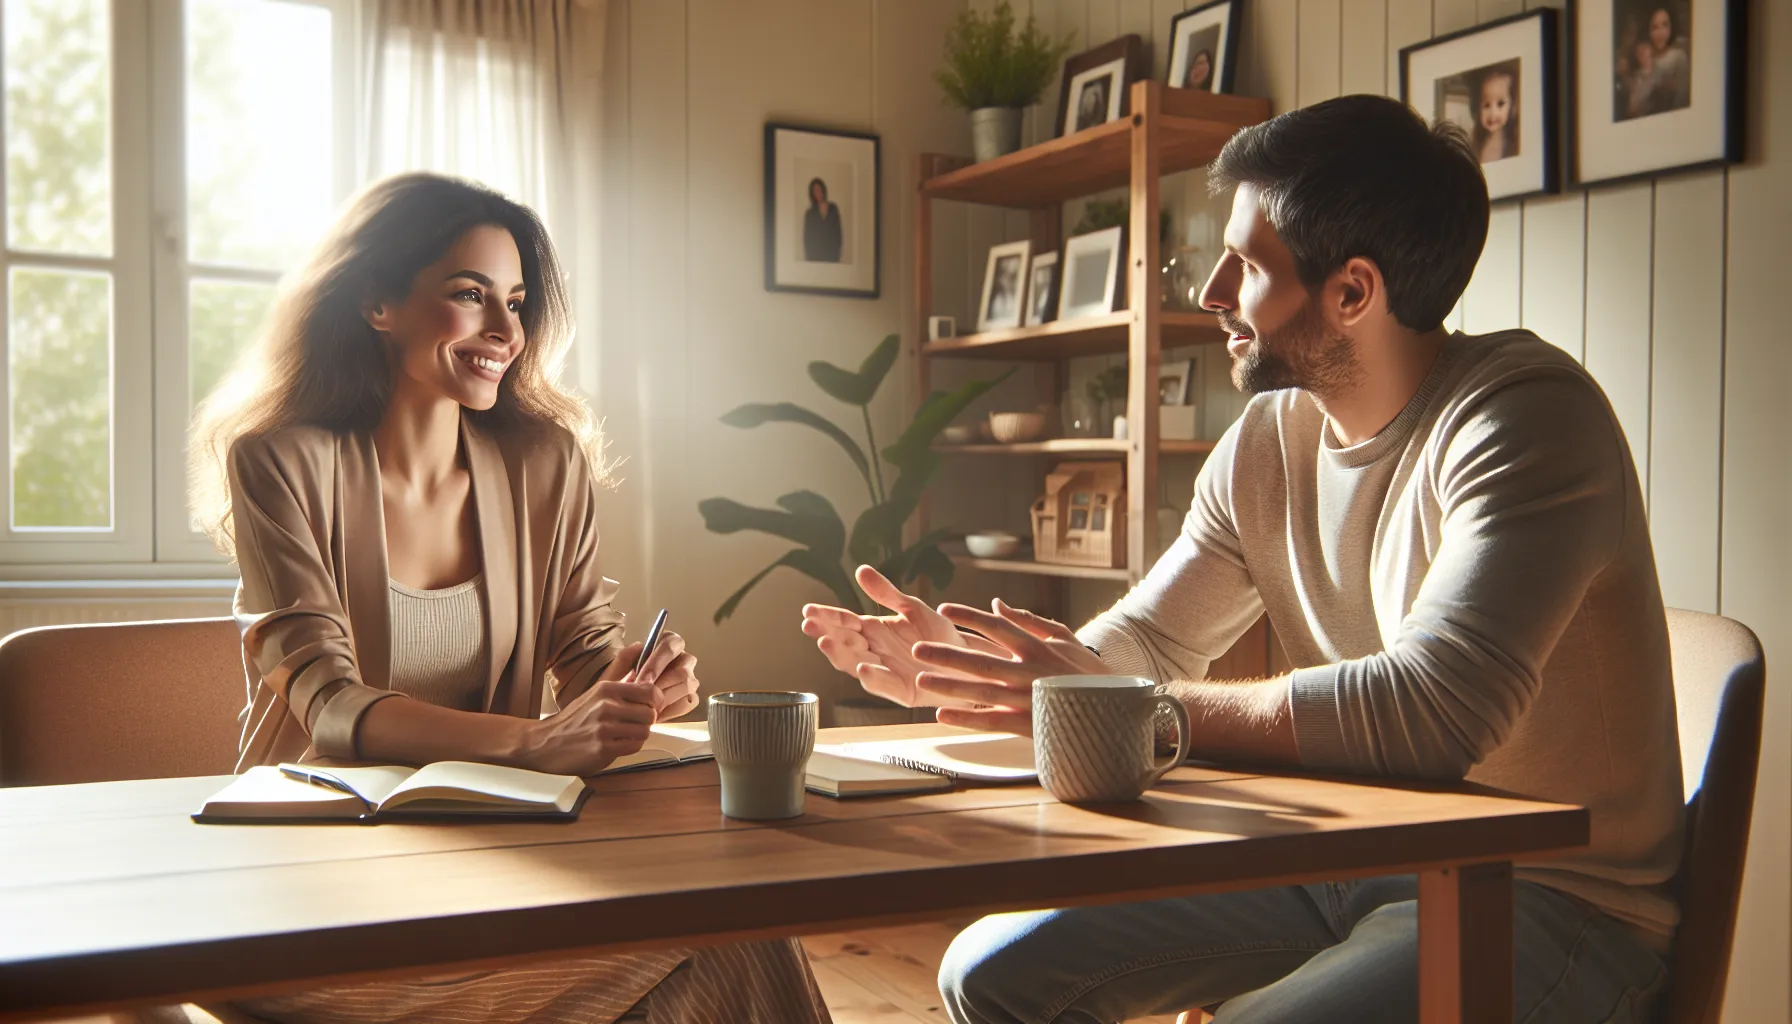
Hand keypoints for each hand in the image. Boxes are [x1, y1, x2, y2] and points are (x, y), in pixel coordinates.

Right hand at [523, 665, 658, 775]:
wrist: (546, 741)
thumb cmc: (576, 716)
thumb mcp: (597, 688)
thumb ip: (621, 668)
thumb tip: (639, 646)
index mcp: (607, 689)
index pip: (650, 691)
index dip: (655, 700)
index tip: (650, 705)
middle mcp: (606, 706)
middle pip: (651, 713)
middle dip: (647, 719)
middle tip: (634, 721)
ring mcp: (604, 728)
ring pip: (645, 731)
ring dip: (638, 734)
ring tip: (624, 732)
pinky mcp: (603, 749)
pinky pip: (634, 746)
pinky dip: (630, 746)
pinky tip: (617, 743)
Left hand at [595, 636, 698, 720]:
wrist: (619, 709)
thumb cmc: (619, 686)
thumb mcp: (615, 672)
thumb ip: (625, 657)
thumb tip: (639, 646)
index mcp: (666, 644)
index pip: (670, 644)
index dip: (657, 663)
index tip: (642, 680)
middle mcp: (682, 660)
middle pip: (682, 670)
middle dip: (661, 686)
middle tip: (643, 698)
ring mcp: (689, 679)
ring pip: (686, 686)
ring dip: (665, 698)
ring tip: (646, 707)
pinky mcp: (691, 698)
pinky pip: (687, 703)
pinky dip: (670, 710)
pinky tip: (655, 714)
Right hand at [801, 565, 997, 706]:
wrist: (967, 658)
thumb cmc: (938, 634)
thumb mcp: (911, 607)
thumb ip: (886, 593)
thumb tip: (860, 570)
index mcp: (874, 631)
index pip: (844, 622)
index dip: (826, 617)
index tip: (808, 609)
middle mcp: (875, 652)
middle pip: (844, 643)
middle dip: (826, 634)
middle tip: (809, 625)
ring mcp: (886, 672)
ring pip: (856, 664)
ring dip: (840, 655)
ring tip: (826, 642)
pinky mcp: (903, 691)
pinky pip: (885, 685)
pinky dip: (873, 677)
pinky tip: (863, 667)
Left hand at [913, 599, 1111, 734]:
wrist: (1116, 710)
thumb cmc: (1089, 671)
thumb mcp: (1063, 638)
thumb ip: (1028, 620)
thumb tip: (997, 603)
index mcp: (1037, 648)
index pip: (997, 627)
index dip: (969, 617)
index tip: (943, 609)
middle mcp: (1029, 672)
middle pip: (980, 660)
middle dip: (947, 654)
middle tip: (918, 649)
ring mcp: (1028, 699)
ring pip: (981, 691)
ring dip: (950, 686)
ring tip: (922, 680)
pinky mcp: (1029, 724)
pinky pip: (992, 721)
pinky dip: (967, 718)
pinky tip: (942, 715)